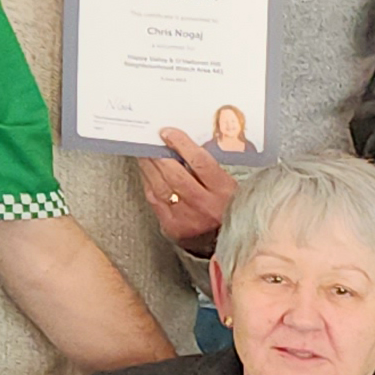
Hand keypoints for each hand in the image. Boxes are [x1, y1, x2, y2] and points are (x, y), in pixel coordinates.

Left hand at [144, 130, 237, 254]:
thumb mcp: (231, 187)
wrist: (224, 242)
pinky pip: (155, 199)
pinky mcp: (173, 226)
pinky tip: (146, 171)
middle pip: (175, 174)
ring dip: (149, 166)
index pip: (200, 162)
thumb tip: (186, 145)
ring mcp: (187, 218)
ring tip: (144, 152)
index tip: (168, 133)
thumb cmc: (228, 208)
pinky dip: (148, 182)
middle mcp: (205, 206)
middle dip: (159, 154)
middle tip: (150, 141)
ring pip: (161, 186)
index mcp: (224, 192)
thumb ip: (212, 169)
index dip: (181, 144)